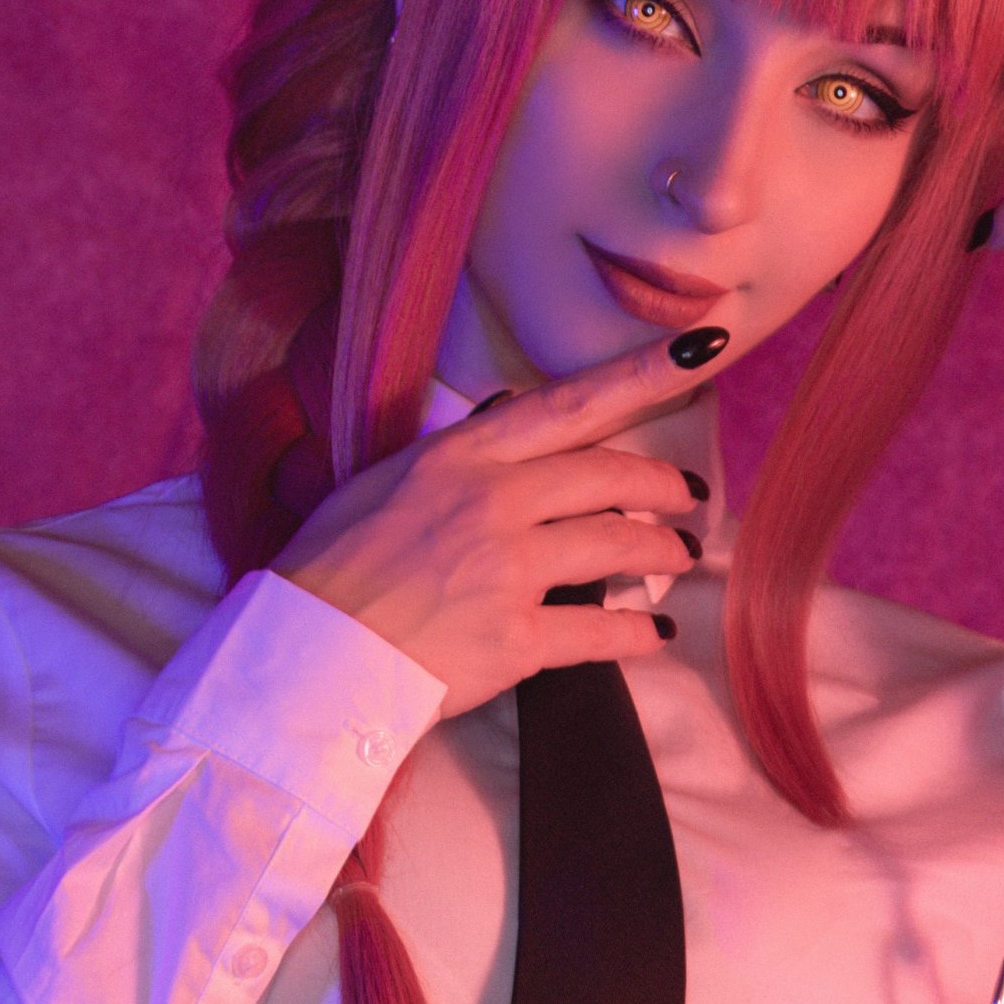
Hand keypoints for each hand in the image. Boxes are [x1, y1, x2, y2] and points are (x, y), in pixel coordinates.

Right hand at [274, 331, 710, 716]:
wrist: (305, 652)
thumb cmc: (333, 567)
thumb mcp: (389, 481)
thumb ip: (458, 455)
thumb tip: (511, 420)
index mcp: (462, 456)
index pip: (570, 403)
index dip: (642, 375)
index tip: (699, 351)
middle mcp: (494, 502)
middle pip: (610, 477)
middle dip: (662, 486)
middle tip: (689, 496)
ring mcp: (508, 572)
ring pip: (616, 546)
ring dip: (661, 550)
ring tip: (679, 555)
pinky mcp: (514, 641)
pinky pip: (601, 632)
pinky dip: (637, 633)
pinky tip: (654, 634)